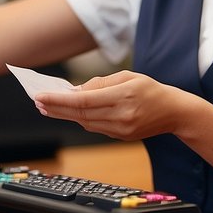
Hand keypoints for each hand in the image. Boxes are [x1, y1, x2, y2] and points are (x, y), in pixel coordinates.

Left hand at [34, 70, 184, 140]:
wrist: (174, 112)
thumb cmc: (150, 89)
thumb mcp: (128, 76)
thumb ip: (100, 83)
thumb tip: (74, 91)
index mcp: (123, 96)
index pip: (83, 101)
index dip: (59, 100)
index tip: (41, 96)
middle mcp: (121, 116)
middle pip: (80, 114)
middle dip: (56, 108)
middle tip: (37, 102)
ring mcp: (121, 129)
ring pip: (85, 123)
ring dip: (65, 115)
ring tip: (47, 107)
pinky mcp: (121, 136)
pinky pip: (95, 127)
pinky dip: (80, 119)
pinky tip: (69, 112)